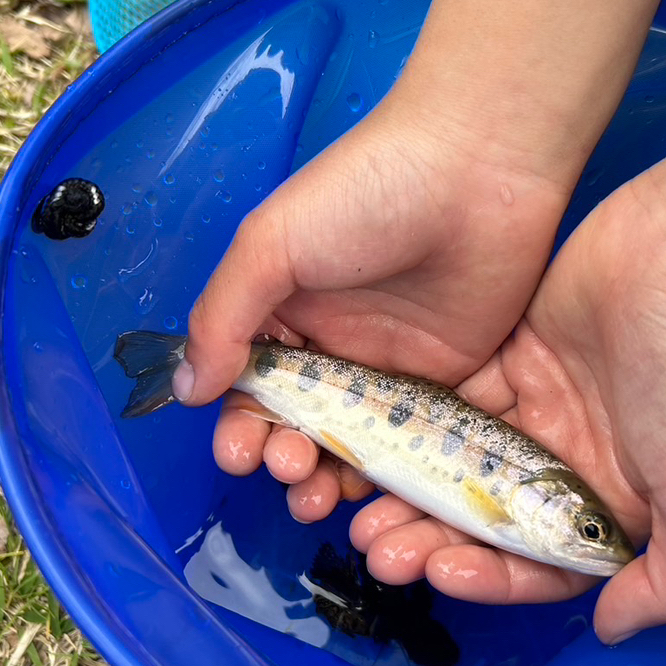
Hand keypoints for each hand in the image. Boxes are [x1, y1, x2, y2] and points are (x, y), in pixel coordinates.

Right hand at [178, 0, 665, 513]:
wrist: (477, 167)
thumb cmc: (365, 190)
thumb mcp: (272, 243)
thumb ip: (223, 316)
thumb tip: (188, 388)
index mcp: (285, 309)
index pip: (249, 385)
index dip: (239, 425)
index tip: (238, 452)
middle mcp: (335, 345)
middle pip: (297, 425)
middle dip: (279, 457)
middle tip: (285, 469)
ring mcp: (391, 370)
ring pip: (350, 446)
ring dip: (325, 479)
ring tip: (317, 497)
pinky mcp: (447, 385)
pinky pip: (410, 446)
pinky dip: (385, 478)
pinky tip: (368, 497)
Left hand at [350, 109, 665, 642]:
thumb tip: (613, 632)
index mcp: (610, 507)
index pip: (537, 564)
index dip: (488, 579)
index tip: (440, 574)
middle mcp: (568, 467)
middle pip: (484, 520)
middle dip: (430, 542)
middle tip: (378, 550)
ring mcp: (536, 413)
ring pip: (455, 466)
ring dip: (409, 492)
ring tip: (360, 509)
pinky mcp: (509, 361)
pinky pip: (448, 404)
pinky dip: (410, 425)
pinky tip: (369, 444)